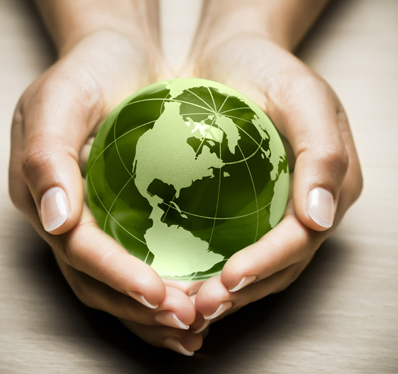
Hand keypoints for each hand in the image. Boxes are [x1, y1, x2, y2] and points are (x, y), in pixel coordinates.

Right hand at [9, 26, 202, 353]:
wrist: (117, 56)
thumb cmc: (88, 71)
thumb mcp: (59, 99)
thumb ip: (47, 157)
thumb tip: (57, 221)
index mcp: (46, 197)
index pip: (80, 252)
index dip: (118, 278)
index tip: (160, 296)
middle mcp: (68, 217)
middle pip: (98, 281)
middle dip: (140, 308)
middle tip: (187, 322)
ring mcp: (96, 219)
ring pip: (116, 284)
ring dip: (152, 312)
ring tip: (194, 327)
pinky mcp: (124, 214)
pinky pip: (140, 261)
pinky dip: (161, 290)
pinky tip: (192, 303)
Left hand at [186, 32, 362, 322]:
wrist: (231, 55)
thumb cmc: (267, 68)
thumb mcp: (302, 95)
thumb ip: (322, 153)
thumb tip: (321, 217)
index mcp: (331, 184)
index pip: (302, 240)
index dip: (268, 264)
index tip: (228, 280)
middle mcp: (306, 204)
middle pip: (280, 264)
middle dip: (243, 291)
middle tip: (201, 307)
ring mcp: (276, 208)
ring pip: (257, 265)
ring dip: (226, 291)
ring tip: (190, 305)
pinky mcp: (246, 206)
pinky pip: (232, 245)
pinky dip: (210, 267)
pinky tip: (183, 277)